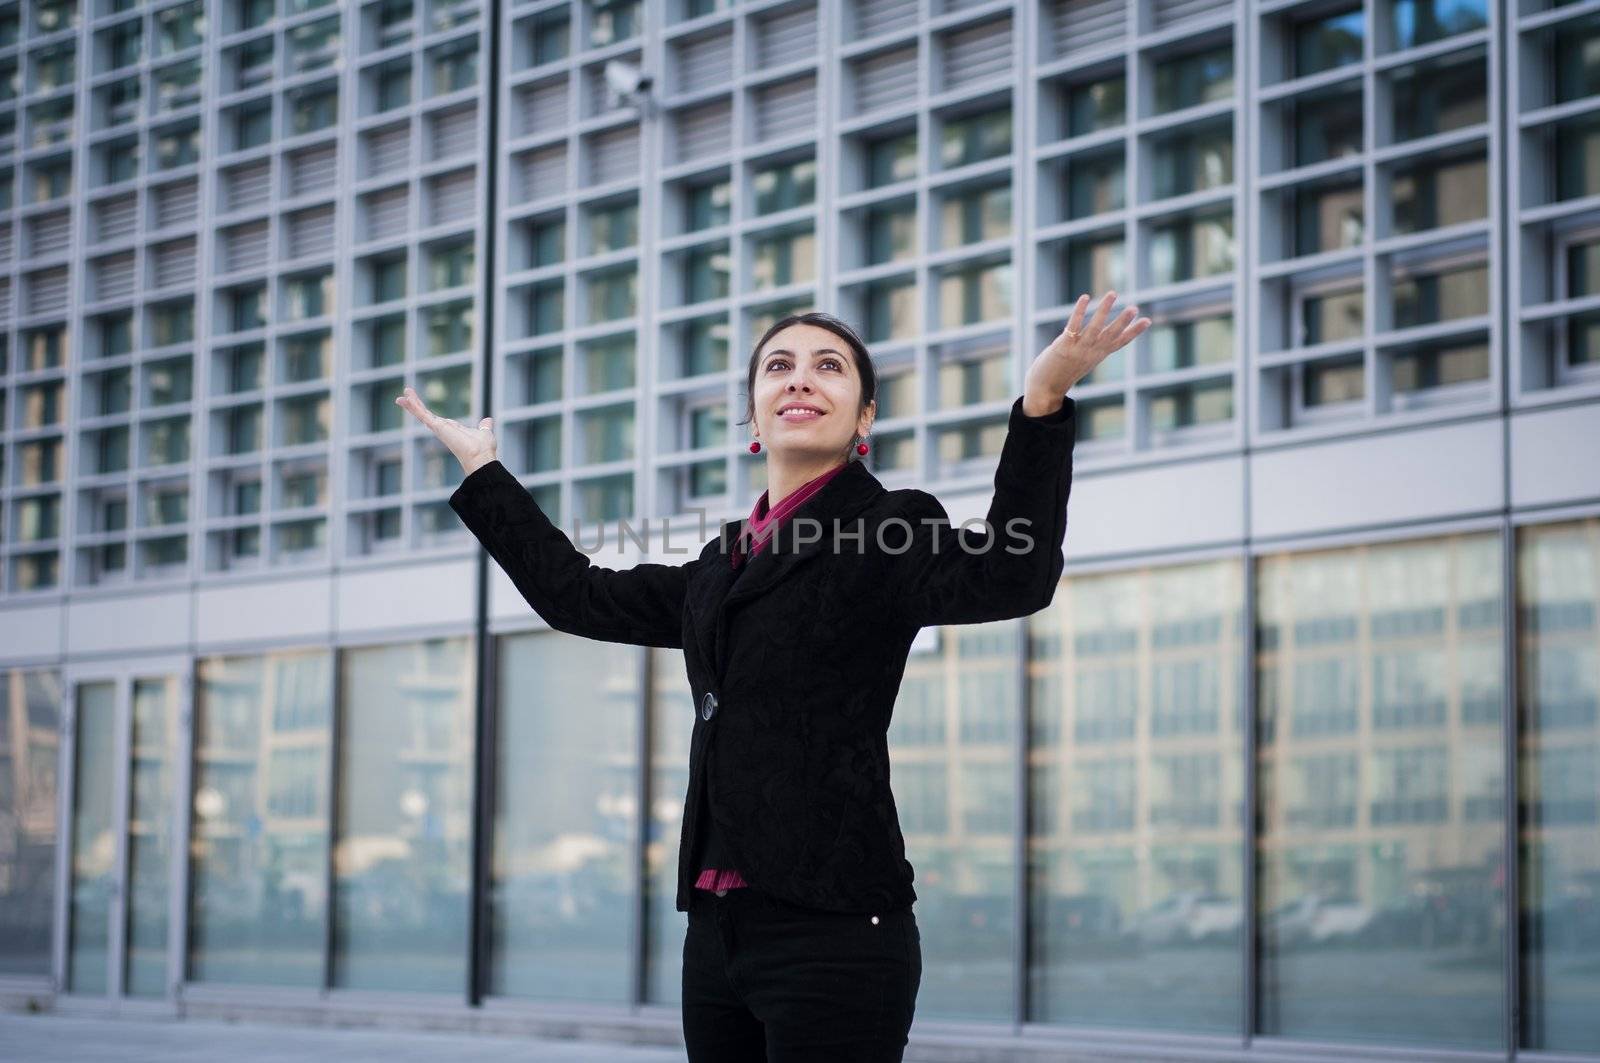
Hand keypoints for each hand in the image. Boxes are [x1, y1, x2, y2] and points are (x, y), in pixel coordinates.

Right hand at [394, 385, 497, 476]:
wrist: (481, 457)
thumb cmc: (483, 449)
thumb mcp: (484, 432)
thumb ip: (484, 426)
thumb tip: (488, 421)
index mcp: (451, 430)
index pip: (435, 418)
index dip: (426, 412)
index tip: (418, 405)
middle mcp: (443, 429)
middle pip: (425, 415)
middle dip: (415, 406)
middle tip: (404, 396)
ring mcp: (439, 428)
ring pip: (421, 414)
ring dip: (411, 404)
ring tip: (400, 396)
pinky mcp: (437, 427)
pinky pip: (423, 414)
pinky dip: (414, 406)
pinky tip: (406, 398)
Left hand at [1023, 291, 1151, 416]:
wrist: (1044, 391)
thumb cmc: (1060, 375)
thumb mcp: (1080, 362)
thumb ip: (1088, 349)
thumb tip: (1095, 339)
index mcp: (1097, 355)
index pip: (1119, 342)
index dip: (1134, 332)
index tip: (1148, 320)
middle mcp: (1090, 352)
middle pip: (1111, 335)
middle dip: (1123, 321)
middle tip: (1135, 307)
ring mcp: (1078, 350)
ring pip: (1095, 327)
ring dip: (1104, 310)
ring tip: (1113, 294)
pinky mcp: (1063, 346)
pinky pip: (1074, 325)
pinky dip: (1080, 311)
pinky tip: (1085, 297)